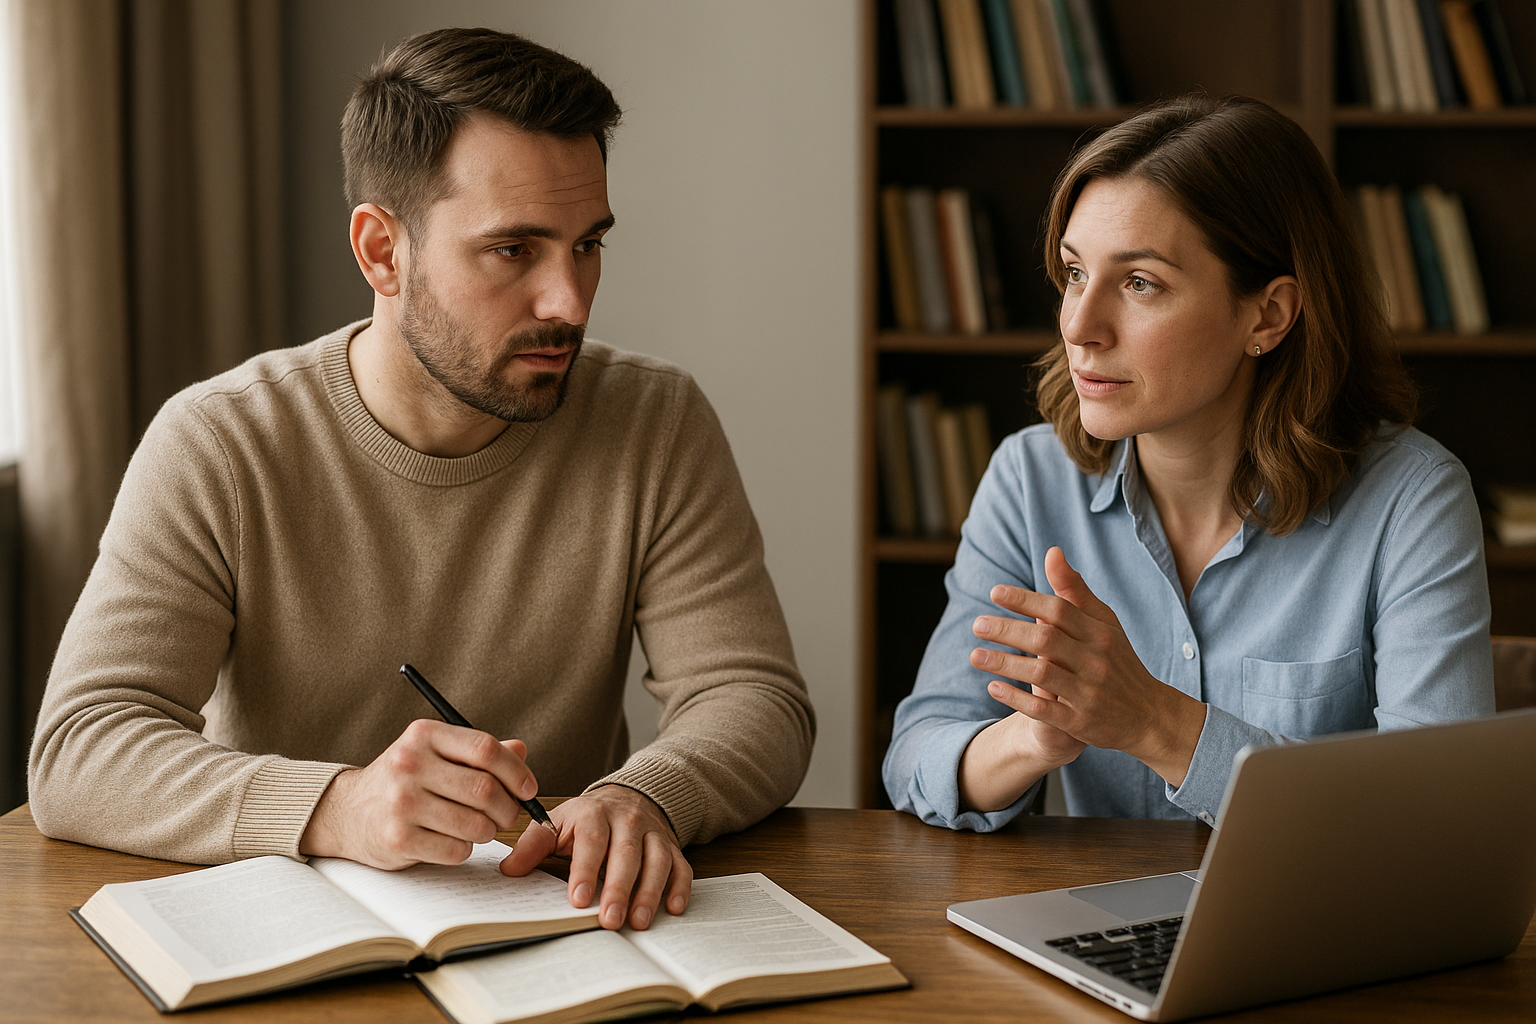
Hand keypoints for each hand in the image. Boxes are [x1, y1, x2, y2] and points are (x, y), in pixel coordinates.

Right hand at [299, 719, 537, 868]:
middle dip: (507, 808)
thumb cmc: (403, 781)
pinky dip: (465, 850)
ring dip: (488, 832)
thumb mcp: (434, 753)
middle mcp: (409, 764)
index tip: (528, 789)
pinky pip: (455, 851)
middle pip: (485, 789)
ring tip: (480, 828)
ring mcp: (401, 803)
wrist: (346, 812)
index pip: (485, 749)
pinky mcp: (397, 839)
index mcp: (423, 735)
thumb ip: (476, 752)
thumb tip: (521, 751)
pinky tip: (453, 841)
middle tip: (508, 815)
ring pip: (475, 824)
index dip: (516, 771)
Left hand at [499, 784, 690, 930]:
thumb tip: (508, 871)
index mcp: (594, 814)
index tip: (578, 898)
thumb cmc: (587, 818)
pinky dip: (680, 886)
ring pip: (656, 861)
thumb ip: (532, 845)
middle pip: (626, 854)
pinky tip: (673, 908)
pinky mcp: (672, 846)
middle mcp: (627, 821)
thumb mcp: (557, 822)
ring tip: (638, 921)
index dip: (585, 870)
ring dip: (649, 892)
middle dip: (618, 888)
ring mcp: (653, 834)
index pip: (591, 841)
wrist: (628, 796)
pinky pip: (681, 866)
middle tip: (609, 920)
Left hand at [970, 546, 1205, 785]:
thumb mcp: (1105, 624)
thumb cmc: (1119, 661)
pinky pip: (1044, 710)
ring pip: (1041, 674)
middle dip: (1008, 631)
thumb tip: (1052, 552)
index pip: (1059, 610)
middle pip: (1046, 640)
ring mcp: (1088, 692)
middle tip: (977, 624)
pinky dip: (1017, 699)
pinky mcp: (1080, 722)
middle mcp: (1095, 661)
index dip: (1026, 600)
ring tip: (975, 656)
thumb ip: (1075, 592)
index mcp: (1100, 633)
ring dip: (1005, 663)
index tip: (995, 593)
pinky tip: (993, 687)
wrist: (1149, 716)